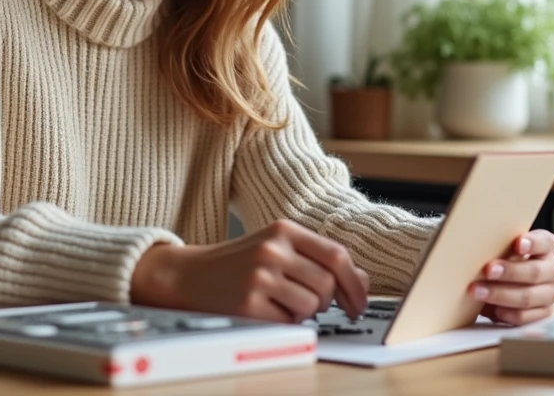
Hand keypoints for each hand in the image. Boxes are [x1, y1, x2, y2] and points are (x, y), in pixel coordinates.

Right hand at [130, 219, 369, 322]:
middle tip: (311, 303)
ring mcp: (259, 276)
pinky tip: (266, 310)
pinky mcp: (248, 304)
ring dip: (304, 313)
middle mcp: (272, 249)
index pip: (337, 255)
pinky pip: (288, 322)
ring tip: (282, 303)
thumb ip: (318, 259)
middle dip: (327, 301)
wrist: (189, 275)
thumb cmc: (240, 263)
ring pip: (311, 306)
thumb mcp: (277, 248)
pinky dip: (284, 322)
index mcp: (283, 229)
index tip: (359, 302)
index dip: (355, 282)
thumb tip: (364, 282)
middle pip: (327, 284)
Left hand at [472, 229, 553, 325]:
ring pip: (528, 297)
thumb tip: (477, 247)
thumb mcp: (504, 247)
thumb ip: (499, 246)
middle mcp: (552, 270)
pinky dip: (505, 313)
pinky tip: (491, 309)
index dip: (533, 243)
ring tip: (478, 291)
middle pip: (535, 272)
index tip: (518, 244)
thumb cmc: (504, 258)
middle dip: (510, 272)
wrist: (506, 280)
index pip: (545, 242)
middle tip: (488, 270)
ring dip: (501, 295)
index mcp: (546, 247)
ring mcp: (549, 293)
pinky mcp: (542, 314)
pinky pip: (524, 317)